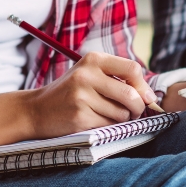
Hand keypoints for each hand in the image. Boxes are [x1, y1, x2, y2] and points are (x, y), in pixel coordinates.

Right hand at [24, 52, 156, 138]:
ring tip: (107, 114)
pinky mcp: (79, 116)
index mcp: (93, 59)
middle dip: (138, 107)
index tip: (145, 97)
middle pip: (131, 94)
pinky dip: (108, 126)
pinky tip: (95, 120)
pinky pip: (109, 124)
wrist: (36, 110)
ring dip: (122, 118)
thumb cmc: (71, 92)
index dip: (143, 85)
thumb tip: (149, 97)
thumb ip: (118, 79)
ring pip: (122, 113)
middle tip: (133, 112)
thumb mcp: (91, 75)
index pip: (132, 68)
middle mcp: (87, 75)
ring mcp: (81, 96)